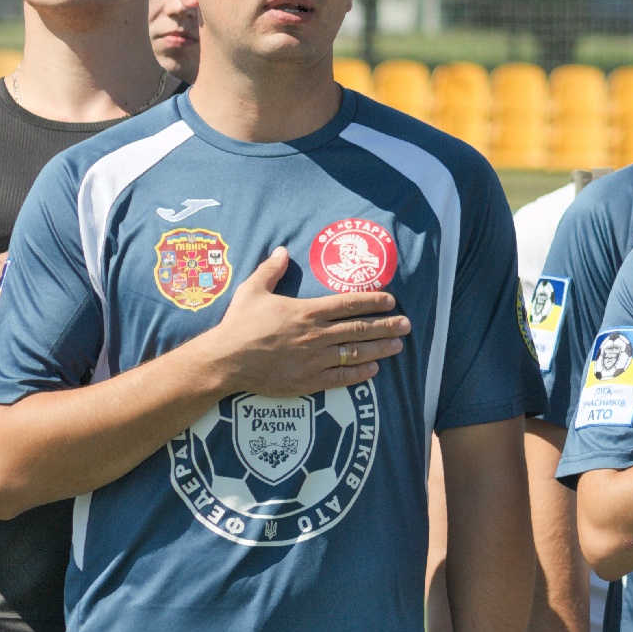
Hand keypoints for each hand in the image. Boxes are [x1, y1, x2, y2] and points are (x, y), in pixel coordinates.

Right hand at [203, 247, 409, 396]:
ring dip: (380, 348)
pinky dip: (359, 373)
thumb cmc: (239, 324)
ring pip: (355, 352)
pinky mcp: (308, 381)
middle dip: (386, 325)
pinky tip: (373, 369)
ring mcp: (315, 359)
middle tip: (407, 324)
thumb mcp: (253, 290)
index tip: (391, 300)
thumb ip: (271, 270)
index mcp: (307, 311)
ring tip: (398, 345)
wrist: (225, 360)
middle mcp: (316, 335)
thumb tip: (282, 250)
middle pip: (359, 328)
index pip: (349, 304)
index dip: (373, 301)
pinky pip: (341, 377)